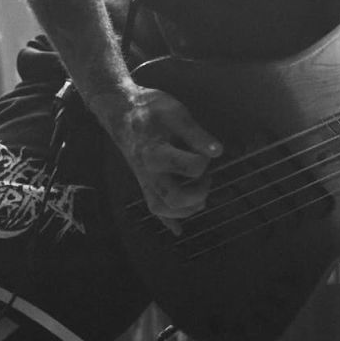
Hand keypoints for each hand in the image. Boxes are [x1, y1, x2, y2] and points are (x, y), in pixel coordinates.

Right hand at [94, 84, 220, 231]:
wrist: (121, 111)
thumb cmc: (150, 109)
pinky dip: (167, 221)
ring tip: (200, 190)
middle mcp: (149, 172)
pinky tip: (178, 231)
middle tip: (206, 176)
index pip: (191, 168)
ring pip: (163, 209)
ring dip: (187, 208)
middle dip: (198, 193)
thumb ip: (196, 133)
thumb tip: (217, 152)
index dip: (205, 161)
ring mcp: (145, 180)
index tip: (207, 148)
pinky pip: (153, 208)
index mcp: (156, 152)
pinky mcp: (144, 184)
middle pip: (174, 199)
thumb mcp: (176, 112)